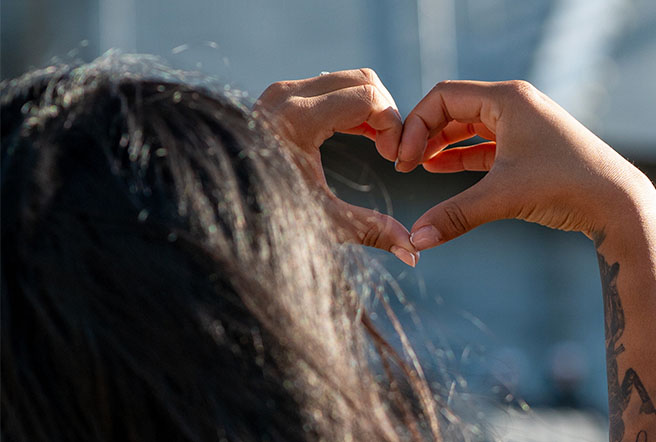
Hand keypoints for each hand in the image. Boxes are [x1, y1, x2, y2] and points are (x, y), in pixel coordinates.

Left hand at [254, 69, 417, 265]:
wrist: (219, 208)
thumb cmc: (267, 217)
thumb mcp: (326, 223)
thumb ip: (373, 231)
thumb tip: (413, 254)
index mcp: (298, 118)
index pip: (368, 97)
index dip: (393, 125)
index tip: (393, 159)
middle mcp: (288, 95)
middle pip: (364, 81)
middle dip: (386, 113)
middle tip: (389, 152)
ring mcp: (282, 93)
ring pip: (350, 81)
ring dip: (372, 110)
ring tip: (378, 148)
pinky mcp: (282, 98)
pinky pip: (332, 89)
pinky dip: (353, 108)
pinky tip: (362, 140)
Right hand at [394, 80, 655, 249]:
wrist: (619, 203)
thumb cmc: (566, 187)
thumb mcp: (503, 198)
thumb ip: (455, 216)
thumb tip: (415, 240)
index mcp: (508, 98)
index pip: (442, 97)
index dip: (416, 126)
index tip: (404, 160)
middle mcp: (516, 103)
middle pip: (453, 108)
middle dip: (426, 135)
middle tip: (404, 165)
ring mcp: (525, 123)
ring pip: (469, 126)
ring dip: (442, 144)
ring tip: (417, 166)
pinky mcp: (531, 145)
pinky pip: (486, 142)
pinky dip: (463, 154)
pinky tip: (441, 169)